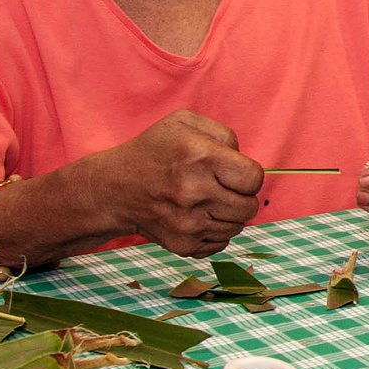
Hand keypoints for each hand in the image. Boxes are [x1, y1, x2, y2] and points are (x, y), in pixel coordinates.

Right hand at [98, 110, 262, 255]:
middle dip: (241, 197)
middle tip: (221, 189)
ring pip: (238, 227)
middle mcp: (195, 192)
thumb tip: (244, 160)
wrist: (113, 189)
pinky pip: (221, 243)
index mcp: (201, 158)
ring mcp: (188, 223)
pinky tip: (196, 217)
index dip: (249, 176)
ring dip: (228, 215)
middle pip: (250, 207)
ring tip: (205, 201)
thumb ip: (224, 134)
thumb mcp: (184, 123)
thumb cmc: (154, 152)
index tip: (234, 174)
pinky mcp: (183, 244)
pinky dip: (214, 232)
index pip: (254, 179)